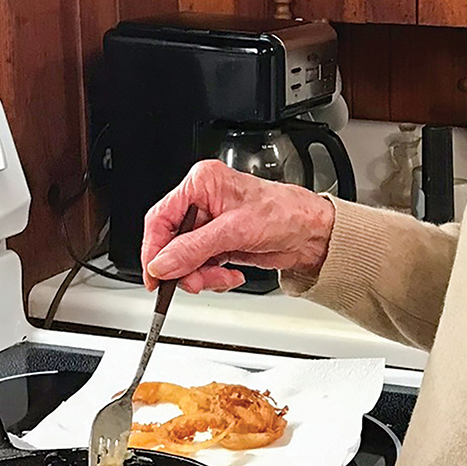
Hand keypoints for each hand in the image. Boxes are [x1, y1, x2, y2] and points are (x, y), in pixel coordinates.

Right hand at [141, 159, 335, 292]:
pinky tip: (231, 275)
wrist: (312, 233)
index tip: (155, 274)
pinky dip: (212, 277)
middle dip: (184, 267)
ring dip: (201, 275)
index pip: (160, 218)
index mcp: (202, 183)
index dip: (154, 249)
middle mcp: (203, 201)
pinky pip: (201, 266)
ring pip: (185, 259)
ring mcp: (210, 224)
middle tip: (195, 282)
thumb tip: (163, 264)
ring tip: (223, 278)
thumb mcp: (236, 231)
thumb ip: (194, 249)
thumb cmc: (286, 213)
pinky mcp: (219, 242)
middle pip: (171, 242)